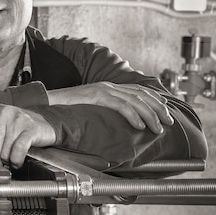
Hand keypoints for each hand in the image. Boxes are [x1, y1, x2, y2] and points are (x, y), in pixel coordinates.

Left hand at [0, 103, 55, 167]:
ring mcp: (16, 120)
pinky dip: (17, 160)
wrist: (44, 122)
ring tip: (12, 154)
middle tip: (1, 157)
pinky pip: (17, 153)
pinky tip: (18, 159)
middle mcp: (1, 114)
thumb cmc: (16, 127)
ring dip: (8, 160)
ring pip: (4, 153)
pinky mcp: (29, 129)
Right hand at [47, 82, 173, 133]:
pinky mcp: (96, 96)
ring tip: (157, 128)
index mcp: (107, 87)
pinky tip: (139, 125)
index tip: (165, 113)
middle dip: (158, 109)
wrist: (47, 103)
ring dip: (150, 115)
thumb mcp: (90, 108)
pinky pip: (120, 105)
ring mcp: (102, 90)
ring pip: (134, 101)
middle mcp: (108, 86)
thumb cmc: (66, 109)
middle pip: (141, 95)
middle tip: (168, 123)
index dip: (155, 101)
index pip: (138, 91)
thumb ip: (104, 111)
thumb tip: (118, 124)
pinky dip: (133, 115)